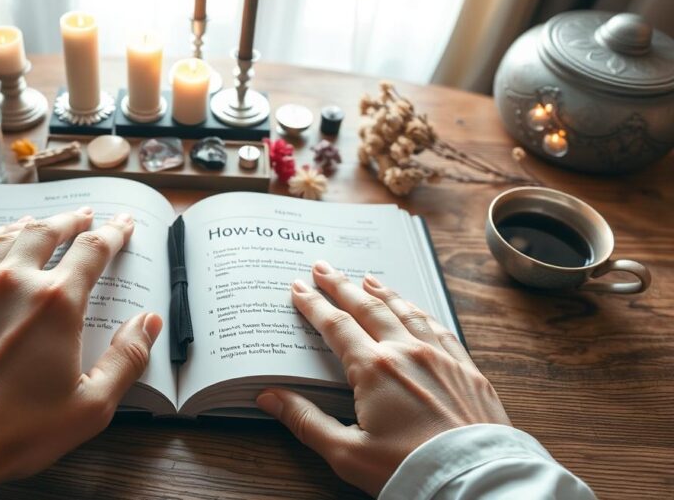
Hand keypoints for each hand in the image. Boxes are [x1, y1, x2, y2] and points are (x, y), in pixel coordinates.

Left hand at [0, 208, 163, 485]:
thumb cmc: (14, 431)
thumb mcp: (90, 406)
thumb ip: (126, 358)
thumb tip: (149, 322)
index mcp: (56, 303)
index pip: (93, 250)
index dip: (113, 233)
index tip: (123, 223)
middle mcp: (15, 281)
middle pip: (49, 232)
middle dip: (72, 221)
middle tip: (85, 215)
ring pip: (7, 237)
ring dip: (31, 226)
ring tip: (42, 221)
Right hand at [256, 261, 508, 495]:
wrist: (476, 482)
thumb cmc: (411, 470)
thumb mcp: (347, 453)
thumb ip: (306, 421)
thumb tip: (270, 397)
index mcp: (374, 369)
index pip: (336, 326)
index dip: (314, 304)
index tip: (298, 287)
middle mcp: (407, 352)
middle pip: (368, 307)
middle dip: (342, 285)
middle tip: (323, 267)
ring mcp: (441, 357)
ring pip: (406, 311)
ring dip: (382, 292)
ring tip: (367, 278)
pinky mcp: (466, 369)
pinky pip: (439, 327)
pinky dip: (420, 312)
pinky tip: (415, 309)